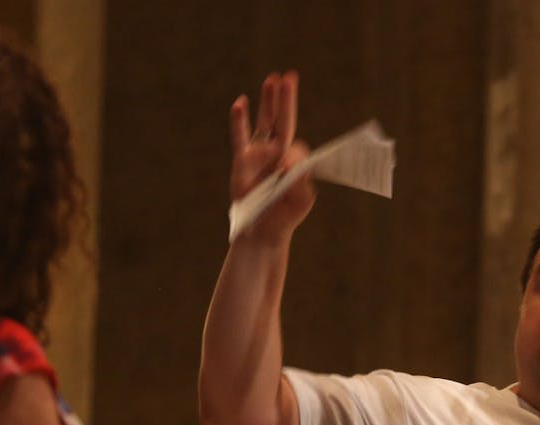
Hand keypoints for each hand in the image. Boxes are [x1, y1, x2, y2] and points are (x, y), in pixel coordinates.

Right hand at [229, 70, 314, 242]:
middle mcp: (279, 154)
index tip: (286, 164)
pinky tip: (241, 103)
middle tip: (290, 76)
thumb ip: (299, 179)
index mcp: (296, 162)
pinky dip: (239, 120)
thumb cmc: (285, 217)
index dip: (293, 154)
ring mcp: (260, 155)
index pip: (298, 145)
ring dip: (268, 101)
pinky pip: (240, 137)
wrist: (262, 231)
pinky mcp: (242, 160)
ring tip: (272, 79)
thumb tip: (287, 156)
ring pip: (265, 122)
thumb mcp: (300, 201)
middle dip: (286, 100)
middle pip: (284, 120)